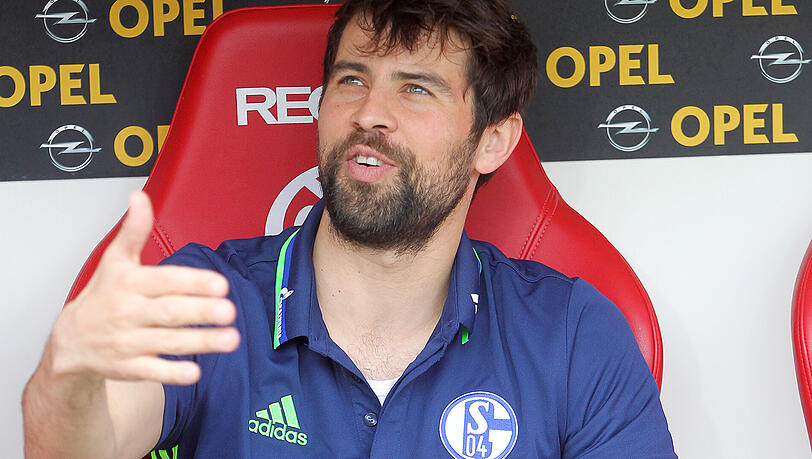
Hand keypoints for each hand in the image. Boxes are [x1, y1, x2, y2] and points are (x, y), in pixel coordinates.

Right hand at [49, 191, 239, 384]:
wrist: (71, 341)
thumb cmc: (102, 296)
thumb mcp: (115, 260)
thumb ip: (134, 230)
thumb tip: (139, 197)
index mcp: (129, 284)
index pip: (165, 281)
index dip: (192, 282)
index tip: (220, 284)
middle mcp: (128, 312)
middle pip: (169, 312)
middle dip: (200, 312)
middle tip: (229, 311)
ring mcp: (128, 341)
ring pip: (167, 342)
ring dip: (200, 341)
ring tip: (230, 339)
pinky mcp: (128, 367)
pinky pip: (152, 371)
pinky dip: (172, 372)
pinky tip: (195, 370)